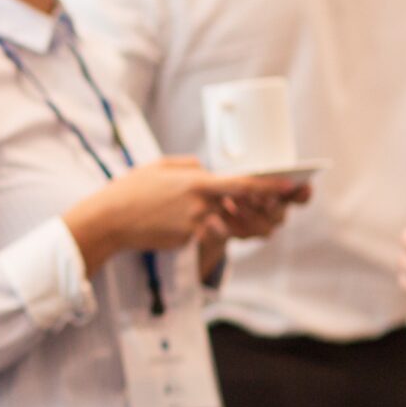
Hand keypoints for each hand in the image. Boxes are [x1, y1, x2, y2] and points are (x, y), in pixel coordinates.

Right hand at [63, 158, 298, 267]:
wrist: (110, 219)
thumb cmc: (131, 190)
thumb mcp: (159, 166)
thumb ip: (189, 166)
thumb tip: (206, 169)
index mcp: (198, 180)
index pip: (245, 183)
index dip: (274, 186)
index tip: (295, 186)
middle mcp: (202, 203)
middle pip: (248, 210)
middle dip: (266, 212)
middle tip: (275, 211)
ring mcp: (195, 223)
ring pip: (233, 227)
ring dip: (243, 226)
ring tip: (239, 220)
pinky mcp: (187, 240)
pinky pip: (212, 238)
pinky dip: (213, 234)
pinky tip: (203, 229)